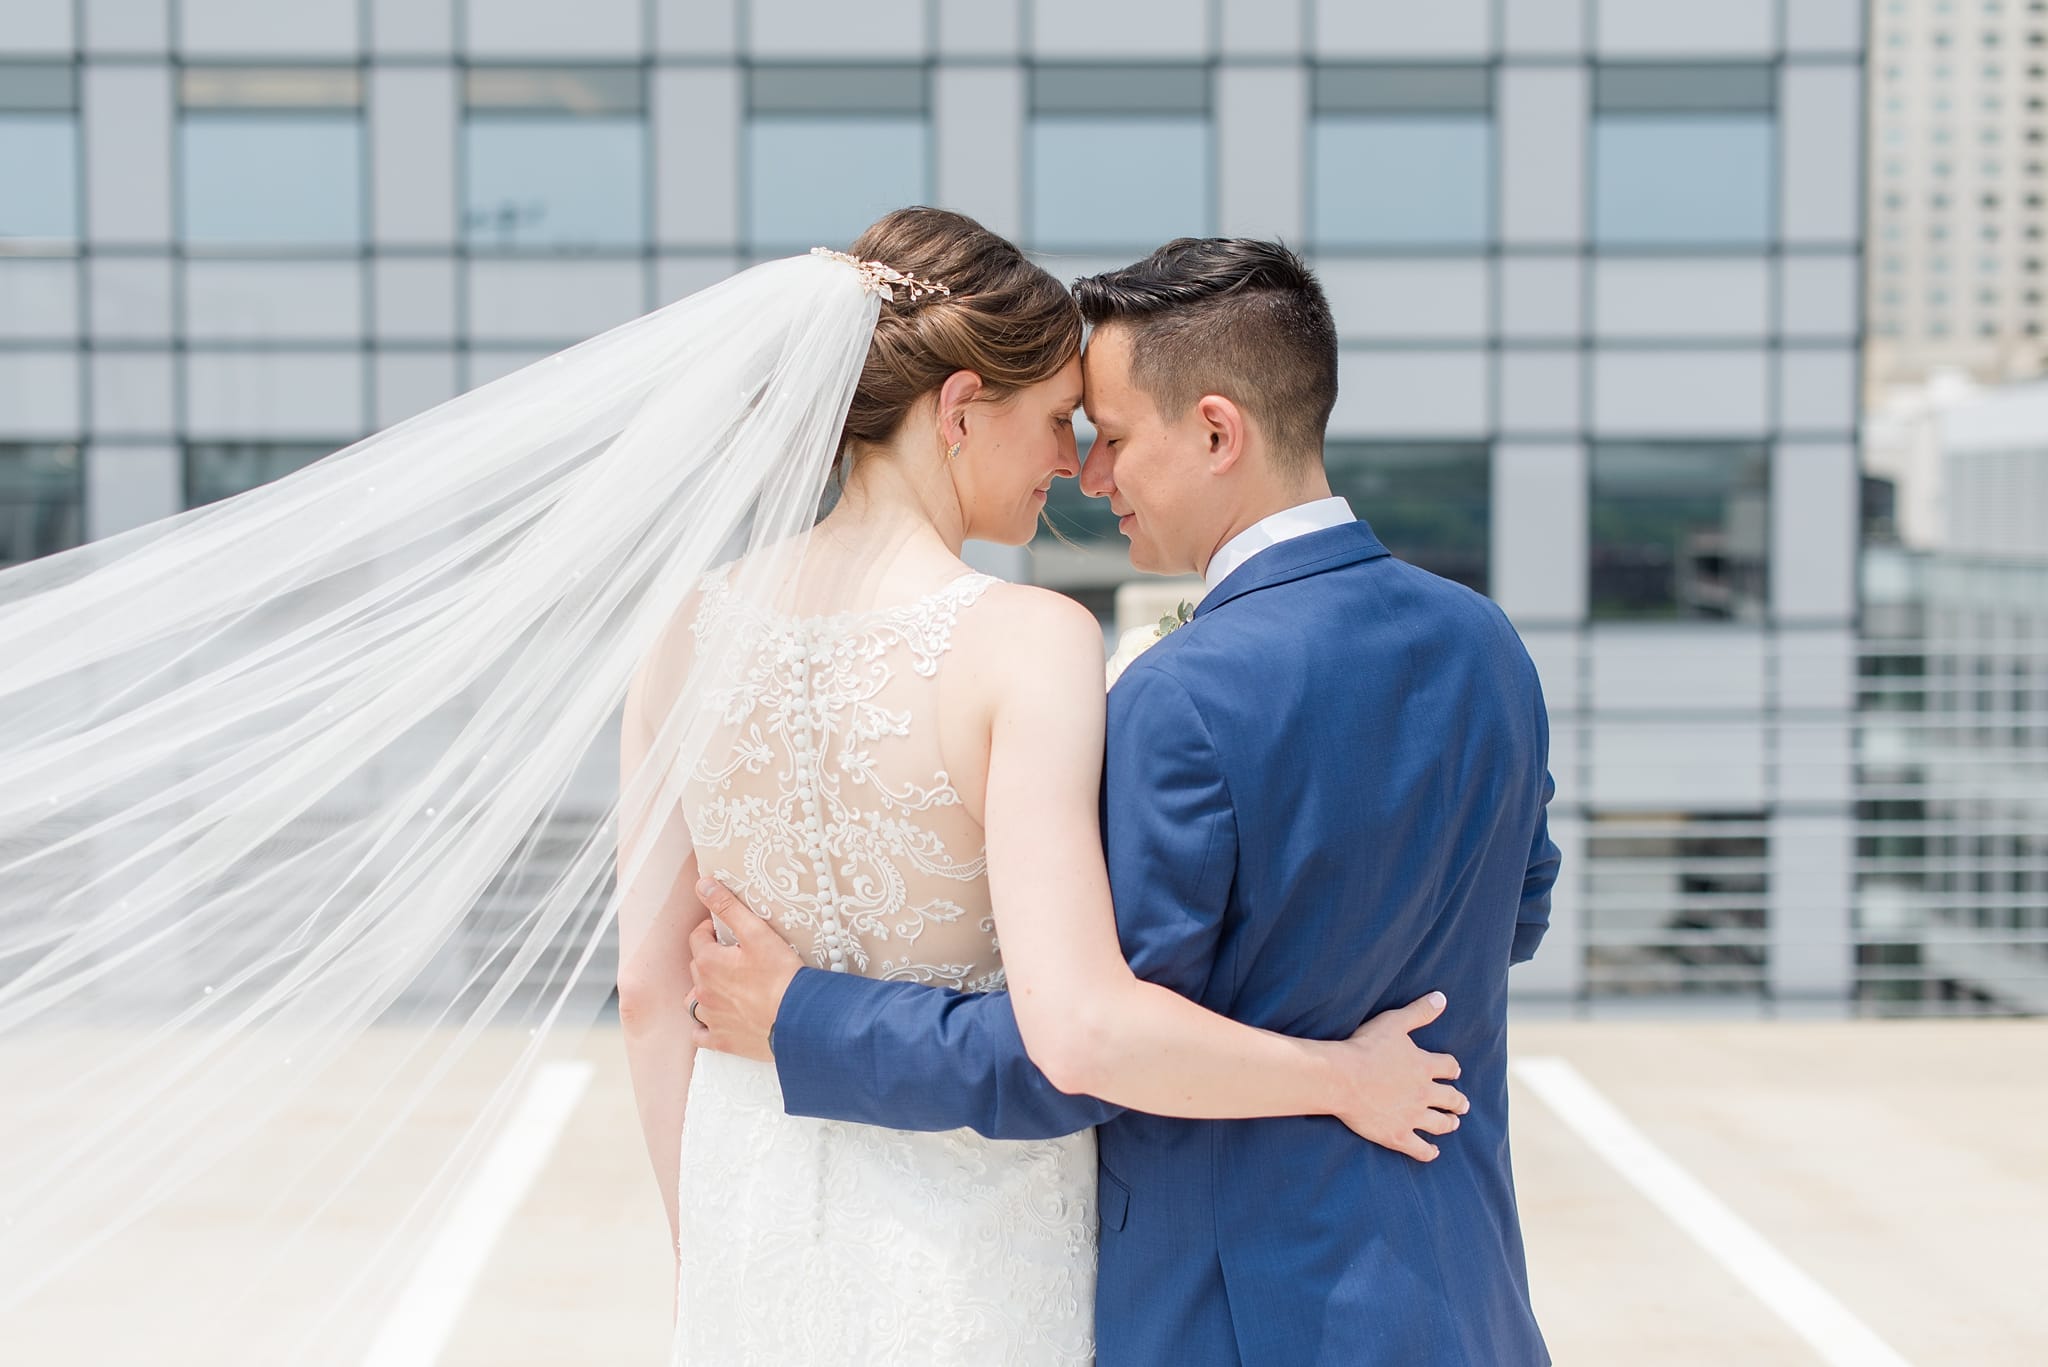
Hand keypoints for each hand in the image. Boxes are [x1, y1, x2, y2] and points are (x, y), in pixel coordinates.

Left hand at [686, 878, 803, 1062]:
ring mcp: (711, 1018)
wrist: (798, 1020)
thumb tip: (703, 884)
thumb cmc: (781, 975)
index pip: (698, 938)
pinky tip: (717, 1019)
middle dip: (710, 957)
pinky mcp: (722, 1040)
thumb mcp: (757, 933)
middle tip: (734, 954)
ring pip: (695, 1001)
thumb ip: (728, 907)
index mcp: (708, 963)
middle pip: (698, 967)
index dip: (710, 930)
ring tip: (725, 985)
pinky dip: (704, 1026)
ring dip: (705, 990)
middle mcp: (702, 991)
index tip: (725, 930)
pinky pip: (700, 1034)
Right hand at [1326, 991, 1466, 1161]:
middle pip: (1450, 1099)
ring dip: (1448, 1123)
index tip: (1452, 1071)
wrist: (1342, 1078)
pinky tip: (1433, 1152)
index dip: (1451, 1069)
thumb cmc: (1365, 1047)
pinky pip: (1419, 1149)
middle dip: (1457, 1101)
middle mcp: (1424, 1093)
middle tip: (1462, 1104)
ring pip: (1440, 1124)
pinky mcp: (1397, 1135)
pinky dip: (1429, 1151)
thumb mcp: (1394, 1022)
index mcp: (1425, 1066)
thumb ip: (1419, 1011)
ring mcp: (1412, 1116)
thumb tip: (1442, 998)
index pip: (1448, 1067)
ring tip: (1452, 1124)